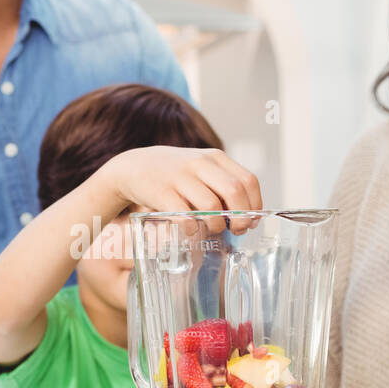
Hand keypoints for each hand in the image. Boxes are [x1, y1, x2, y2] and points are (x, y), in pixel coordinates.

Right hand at [101, 146, 262, 233]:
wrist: (134, 166)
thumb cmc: (176, 174)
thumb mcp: (202, 168)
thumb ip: (224, 185)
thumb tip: (249, 216)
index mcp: (215, 157)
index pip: (248, 180)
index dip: (254, 205)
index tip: (252, 221)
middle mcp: (200, 163)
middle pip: (234, 192)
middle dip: (241, 217)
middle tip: (237, 230)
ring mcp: (180, 177)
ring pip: (212, 206)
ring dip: (217, 225)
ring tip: (213, 230)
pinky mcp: (163, 192)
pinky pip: (186, 216)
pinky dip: (193, 228)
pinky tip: (192, 230)